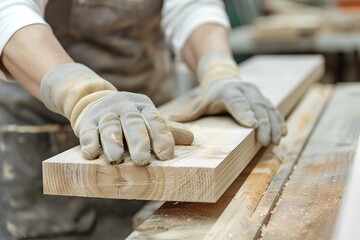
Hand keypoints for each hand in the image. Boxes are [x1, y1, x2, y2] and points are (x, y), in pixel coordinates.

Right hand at [41, 63, 192, 164]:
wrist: (95, 99)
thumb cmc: (129, 116)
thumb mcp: (147, 118)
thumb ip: (167, 130)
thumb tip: (192, 139)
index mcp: (144, 107)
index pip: (155, 120)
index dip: (162, 137)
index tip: (166, 155)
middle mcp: (125, 108)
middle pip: (133, 122)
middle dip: (138, 141)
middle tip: (142, 160)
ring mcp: (105, 113)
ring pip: (109, 126)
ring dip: (112, 142)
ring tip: (116, 159)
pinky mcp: (87, 121)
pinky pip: (87, 131)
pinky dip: (89, 141)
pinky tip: (91, 154)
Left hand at [171, 52, 286, 145]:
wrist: (225, 79)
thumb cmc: (211, 96)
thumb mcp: (200, 103)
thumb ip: (188, 114)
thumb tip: (168, 122)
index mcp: (228, 92)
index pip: (237, 102)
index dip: (244, 113)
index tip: (251, 125)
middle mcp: (244, 91)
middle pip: (256, 107)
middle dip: (263, 124)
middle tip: (265, 141)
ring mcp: (256, 94)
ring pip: (268, 108)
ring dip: (273, 125)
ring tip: (275, 140)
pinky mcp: (264, 99)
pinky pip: (274, 109)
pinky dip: (279, 121)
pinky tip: (283, 133)